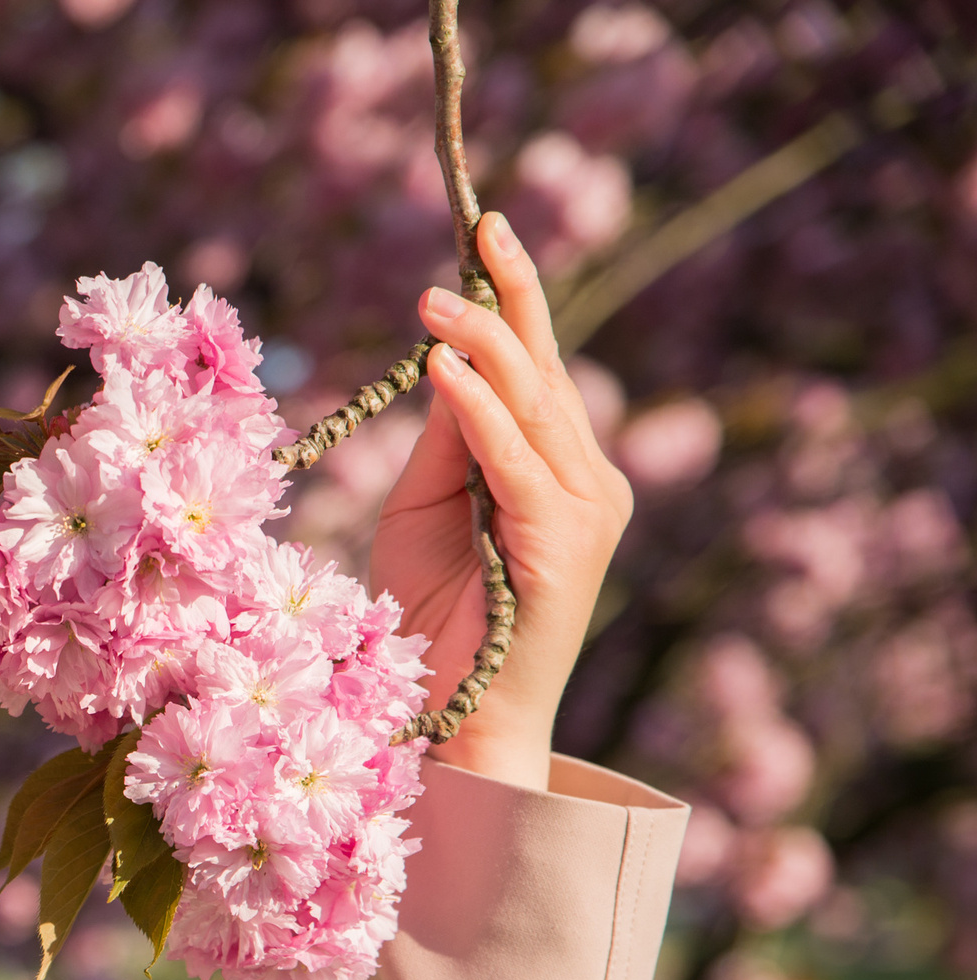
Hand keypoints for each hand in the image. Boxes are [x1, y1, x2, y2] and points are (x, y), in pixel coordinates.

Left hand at [366, 212, 633, 793]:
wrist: (448, 720)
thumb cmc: (427, 621)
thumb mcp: (424, 507)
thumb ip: (445, 440)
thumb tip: (446, 359)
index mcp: (556, 471)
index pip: (539, 368)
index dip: (515, 297)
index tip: (487, 227)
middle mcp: (586, 483)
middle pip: (547, 371)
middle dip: (509, 299)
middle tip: (478, 230)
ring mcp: (583, 514)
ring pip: (536, 406)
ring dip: (485, 344)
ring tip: (437, 299)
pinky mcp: (562, 547)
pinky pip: (514, 461)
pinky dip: (480, 410)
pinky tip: (447, 369)